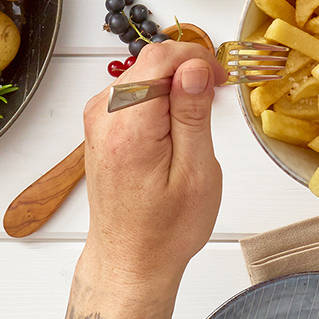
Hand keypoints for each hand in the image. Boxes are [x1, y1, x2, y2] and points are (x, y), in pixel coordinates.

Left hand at [80, 41, 222, 295]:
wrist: (129, 261)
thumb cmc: (165, 229)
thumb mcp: (196, 172)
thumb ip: (193, 113)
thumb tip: (194, 66)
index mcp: (128, 126)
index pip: (160, 57)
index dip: (197, 57)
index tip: (221, 78)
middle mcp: (103, 116)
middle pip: (150, 62)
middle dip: (187, 70)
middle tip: (216, 97)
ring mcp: (97, 120)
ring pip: (143, 75)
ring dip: (174, 86)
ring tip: (198, 121)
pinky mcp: (101, 126)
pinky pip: (133, 92)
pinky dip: (159, 99)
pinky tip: (176, 128)